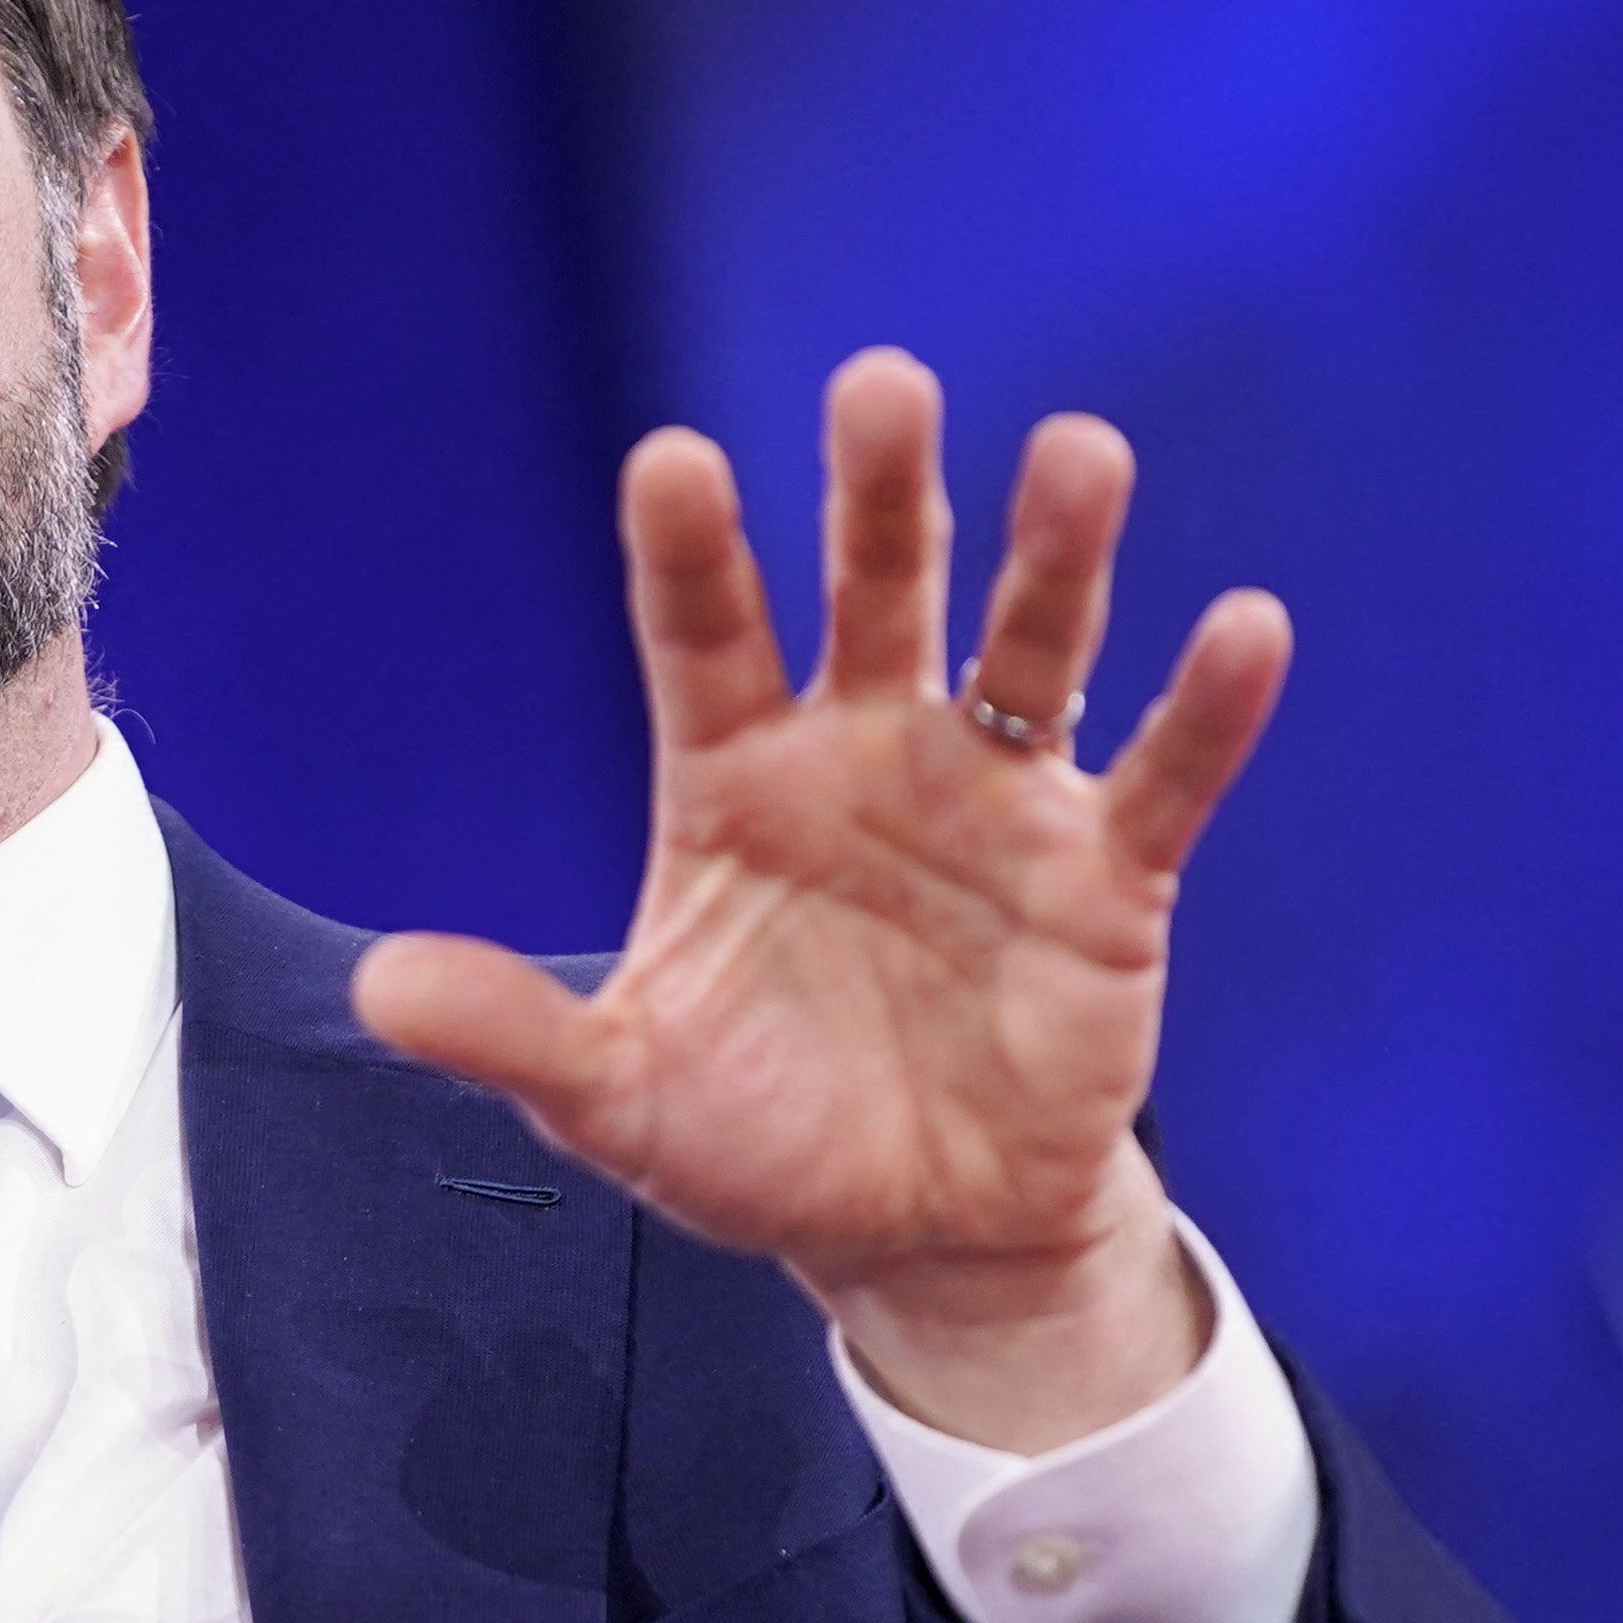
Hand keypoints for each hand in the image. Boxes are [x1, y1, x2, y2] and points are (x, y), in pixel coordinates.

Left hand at [354, 349, 1290, 1451]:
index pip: (705, 640)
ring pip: (1031, 651)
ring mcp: (995, 803)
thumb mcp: (619, 1098)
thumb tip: (377, 987)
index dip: (695, 554)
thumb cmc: (761, 1139)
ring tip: (1080, 453)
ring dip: (1057, 554)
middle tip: (881, 386)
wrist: (919, 1236)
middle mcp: (867, 756)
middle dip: (880, 495)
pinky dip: (1208, 708)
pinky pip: (1164, 778)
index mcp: (735, 784)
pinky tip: (1245, 627)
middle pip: (874, 596)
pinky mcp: (1107, 876)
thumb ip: (516, 1033)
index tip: (674, 458)